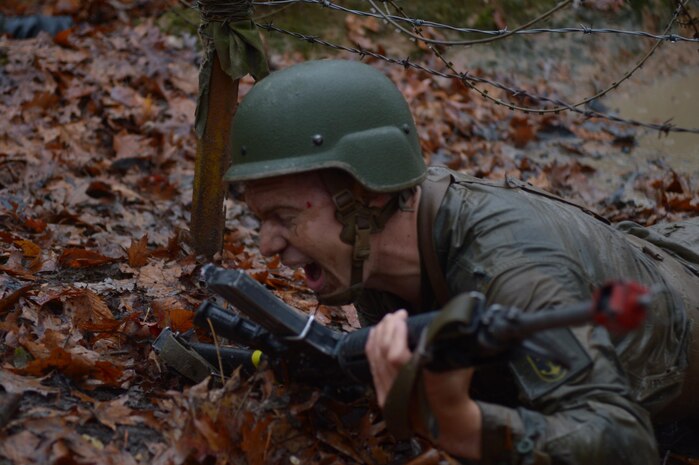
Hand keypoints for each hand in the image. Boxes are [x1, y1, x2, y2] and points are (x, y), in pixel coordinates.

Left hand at [365, 310, 481, 459]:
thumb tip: (445, 323)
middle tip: (396, 315)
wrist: (449, 419)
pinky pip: (372, 367)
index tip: (402, 316)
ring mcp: (388, 394)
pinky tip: (375, 336)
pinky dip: (372, 349)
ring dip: (379, 335)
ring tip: (387, 321)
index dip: (396, 332)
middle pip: (382, 352)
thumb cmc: (456, 391)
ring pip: (375, 359)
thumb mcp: (459, 366)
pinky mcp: (383, 395)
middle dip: (387, 328)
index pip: (395, 354)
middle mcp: (398, 389)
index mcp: (417, 381)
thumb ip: (447, 346)